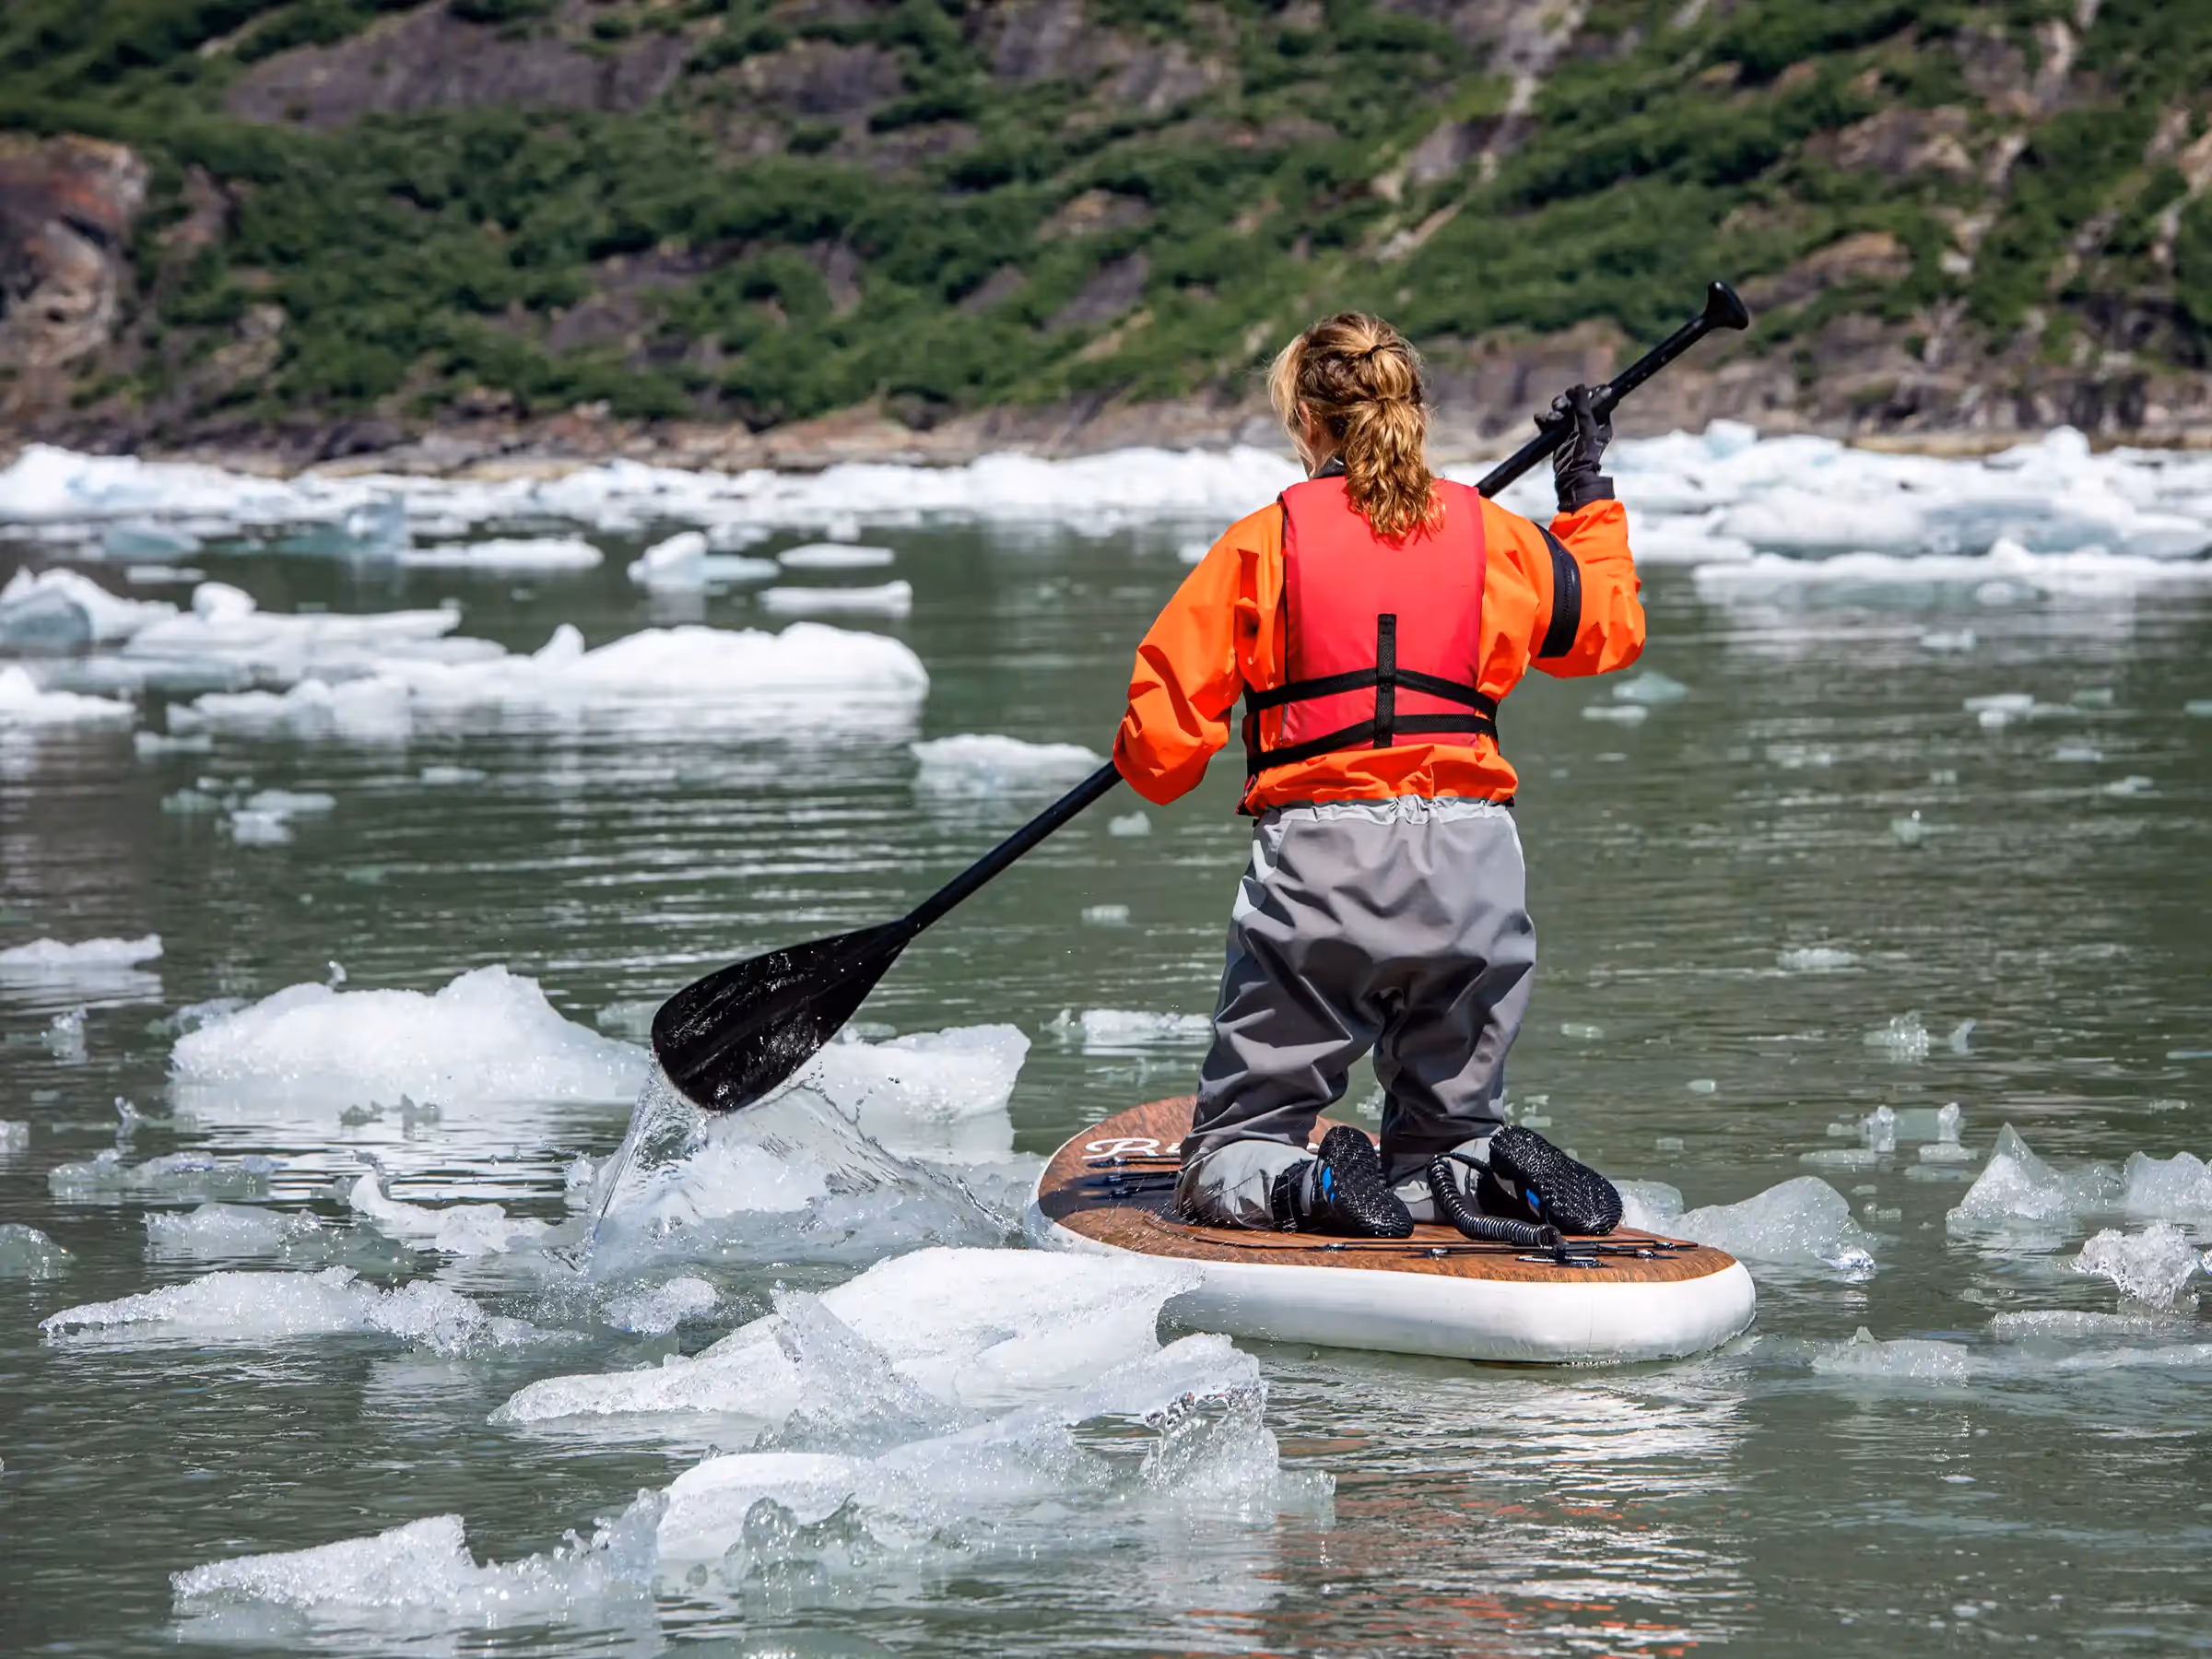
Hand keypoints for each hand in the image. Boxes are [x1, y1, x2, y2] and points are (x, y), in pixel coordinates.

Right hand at [1544, 384, 1613, 513]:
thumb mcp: (1587, 426)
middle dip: (1566, 402)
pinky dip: (1545, 419)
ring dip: (1555, 411)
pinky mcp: (1558, 437)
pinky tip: (1541, 419)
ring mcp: (1571, 430)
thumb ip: (1583, 406)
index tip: (1577, 393)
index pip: (1594, 399)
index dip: (1585, 393)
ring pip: (1561, 411)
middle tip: (1560, 406)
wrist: (1571, 478)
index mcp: (1601, 420)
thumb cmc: (1585, 454)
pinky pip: (1550, 422)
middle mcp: (1587, 424)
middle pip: (1575, 403)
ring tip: (1552, 417)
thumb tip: (1578, 387)